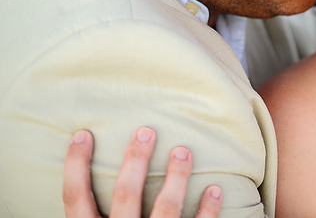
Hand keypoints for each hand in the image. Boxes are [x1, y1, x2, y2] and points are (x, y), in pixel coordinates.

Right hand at [63, 127, 221, 217]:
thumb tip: (86, 200)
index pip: (75, 199)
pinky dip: (208, 211)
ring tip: (184, 150)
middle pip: (123, 194)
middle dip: (135, 160)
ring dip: (176, 177)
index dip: (76, 166)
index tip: (83, 134)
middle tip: (146, 131)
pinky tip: (215, 189)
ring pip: (166, 209)